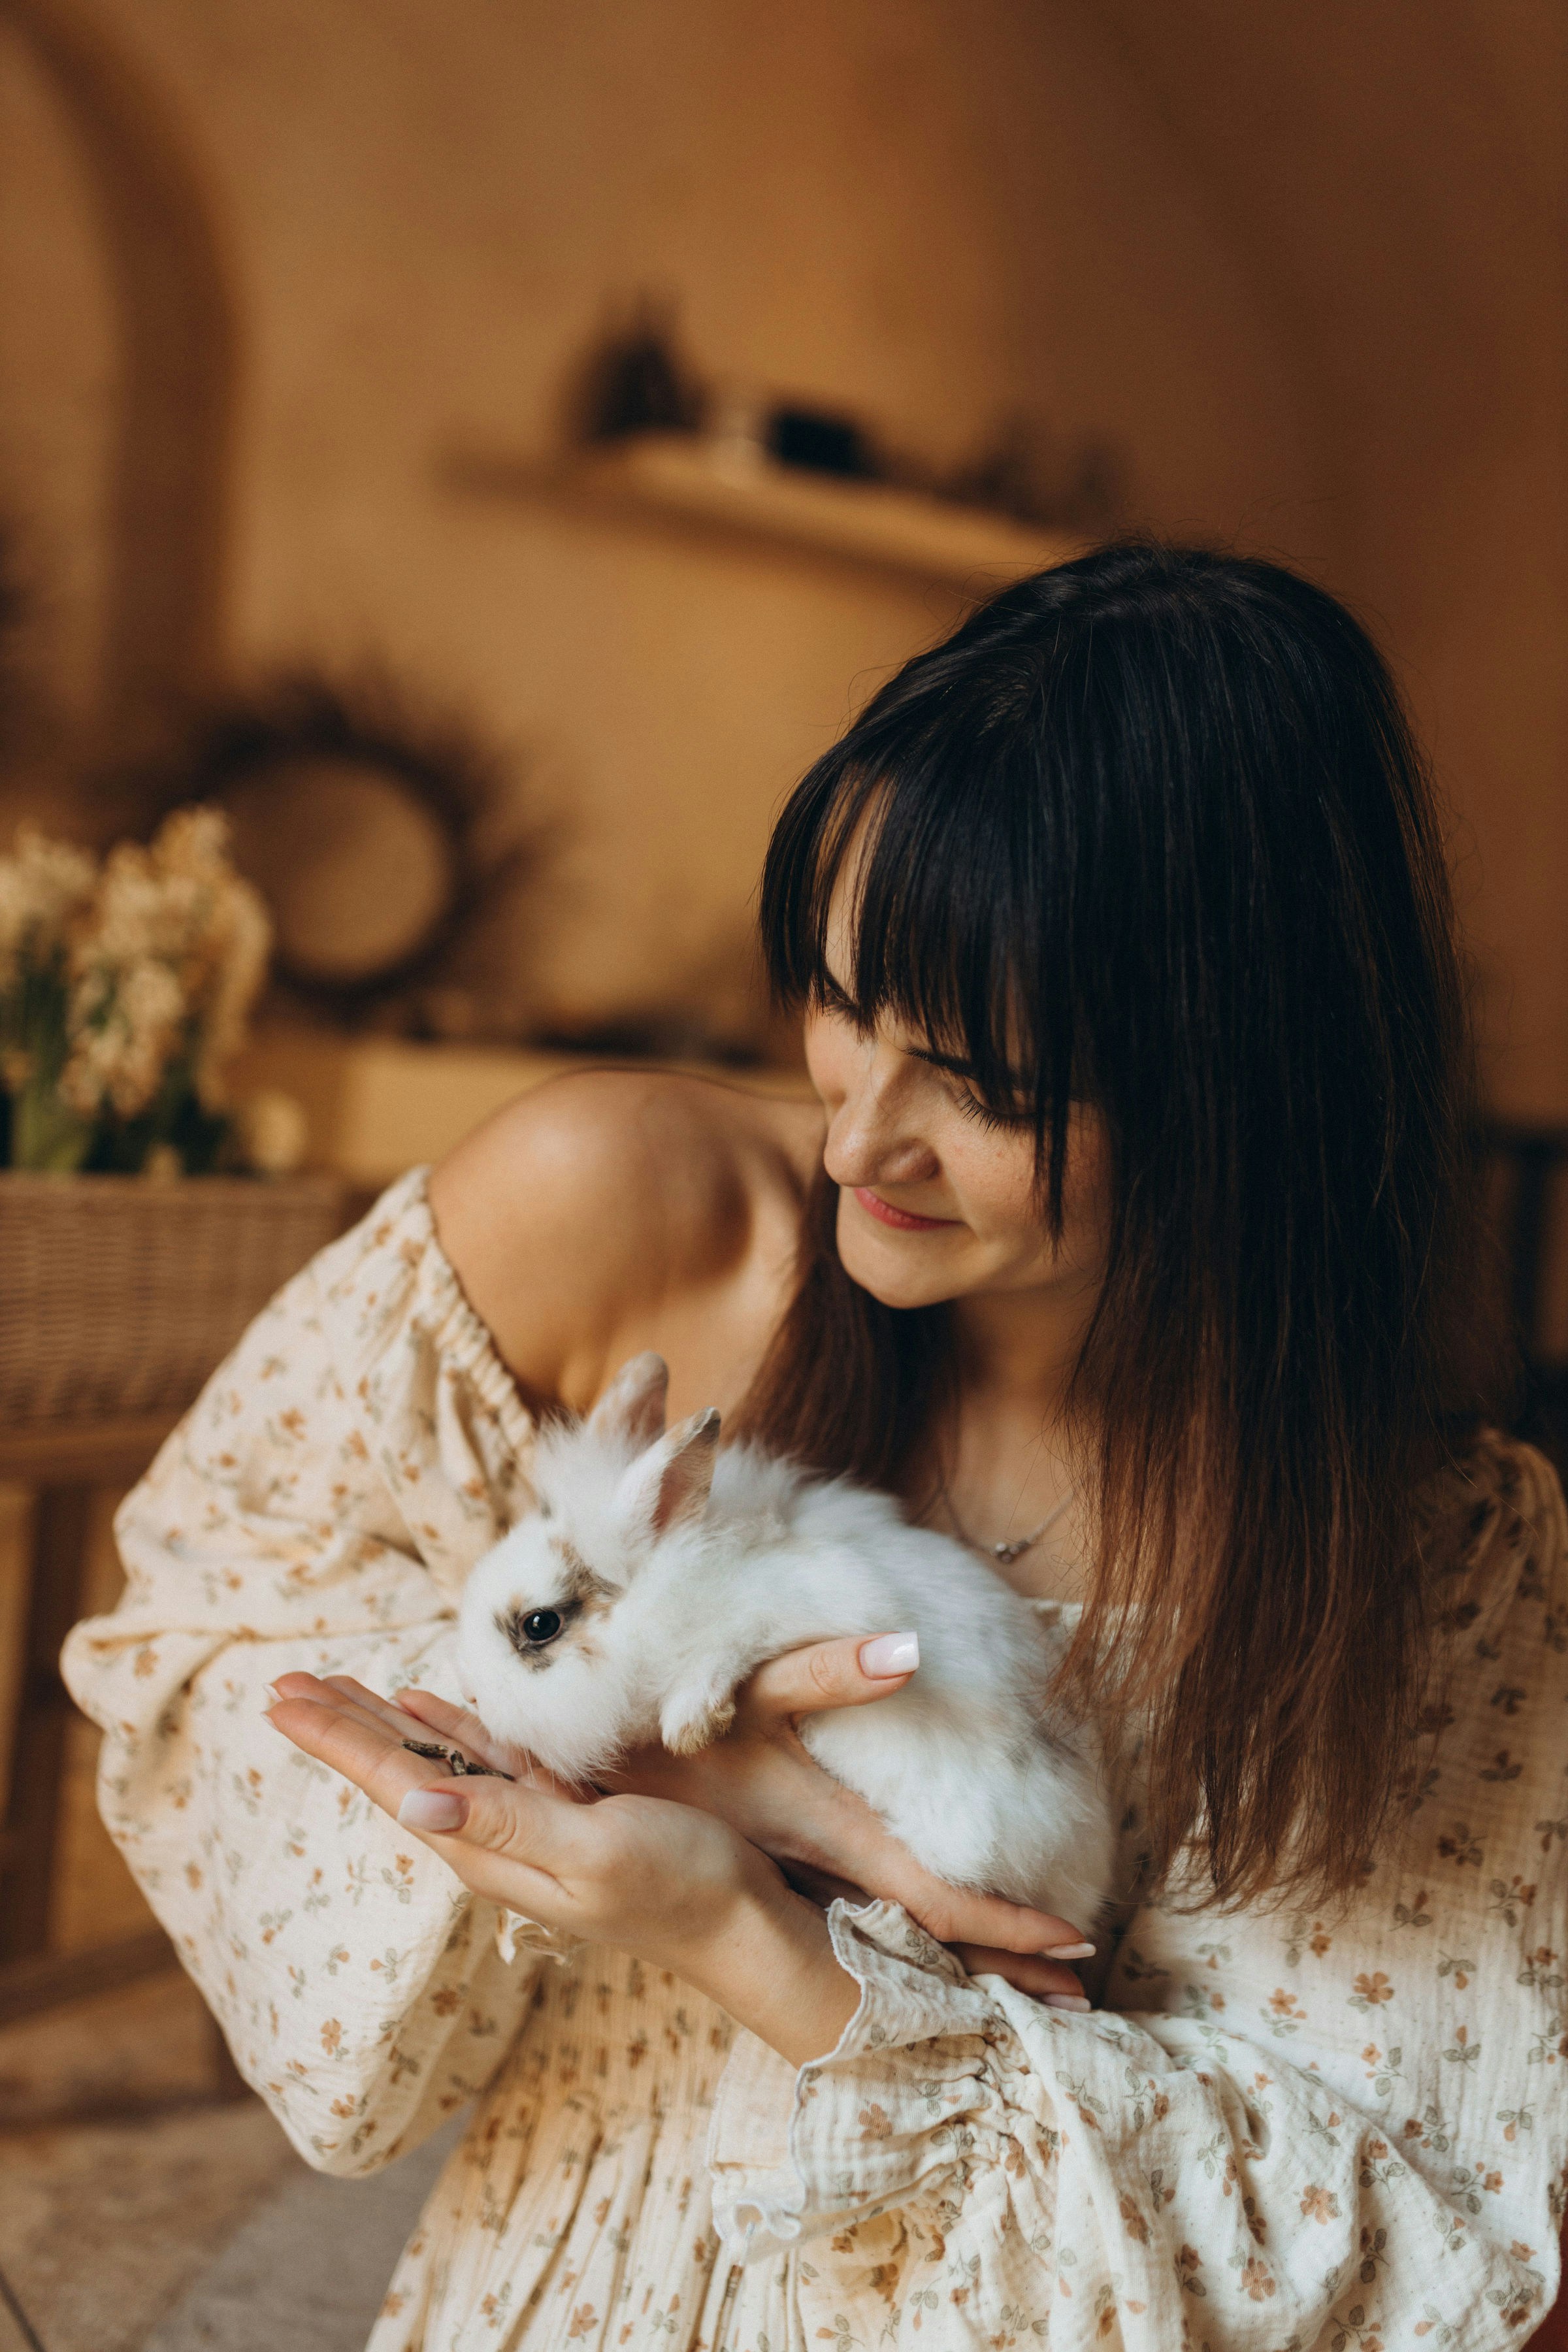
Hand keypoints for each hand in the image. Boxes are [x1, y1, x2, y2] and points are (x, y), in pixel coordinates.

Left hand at [265, 1671, 860, 2063]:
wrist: (743, 1924)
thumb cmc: (680, 1889)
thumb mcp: (594, 1853)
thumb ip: (508, 1823)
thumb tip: (412, 1799)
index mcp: (489, 1848)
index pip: (394, 1781)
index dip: (336, 1737)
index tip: (279, 1697)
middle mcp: (495, 1836)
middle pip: (400, 1768)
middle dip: (342, 1723)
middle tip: (285, 1681)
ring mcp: (528, 1822)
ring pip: (437, 1757)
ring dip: (384, 1722)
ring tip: (335, 1690)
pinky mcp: (565, 1807)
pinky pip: (486, 1757)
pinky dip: (449, 1726)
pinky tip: (425, 1709)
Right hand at [602, 1634, 1093, 2008]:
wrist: (575, 1782)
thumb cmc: (664, 1733)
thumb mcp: (751, 1693)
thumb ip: (828, 1670)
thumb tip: (909, 1649)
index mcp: (825, 1836)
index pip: (938, 1899)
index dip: (1009, 1929)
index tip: (1078, 1952)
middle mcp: (817, 1867)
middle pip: (931, 1933)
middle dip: (1004, 1965)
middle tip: (1082, 1996)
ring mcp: (791, 1869)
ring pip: (898, 1925)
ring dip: (963, 1952)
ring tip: (1031, 1982)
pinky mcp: (768, 1856)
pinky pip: (861, 1903)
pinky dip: (910, 1923)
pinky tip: (928, 1929)